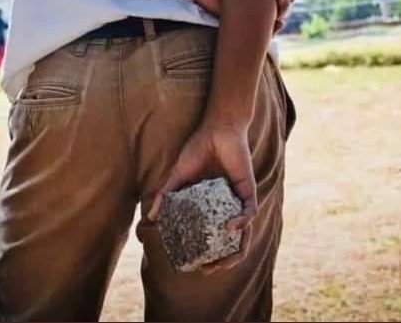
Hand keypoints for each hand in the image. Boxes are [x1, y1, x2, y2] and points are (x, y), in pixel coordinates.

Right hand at [147, 123, 256, 274]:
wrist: (217, 128)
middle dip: (223, 262)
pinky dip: (241, 222)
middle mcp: (226, 207)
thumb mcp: (178, 175)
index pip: (212, 237)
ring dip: (236, 251)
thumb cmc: (198, 149)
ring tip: (222, 262)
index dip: (206, 254)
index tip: (194, 266)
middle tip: (208, 270)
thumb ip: (165, 195)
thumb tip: (151, 217)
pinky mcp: (248, 190)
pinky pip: (249, 212)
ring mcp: (238, 200)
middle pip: (231, 243)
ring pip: (244, 234)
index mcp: (211, 207)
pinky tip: (229, 228)